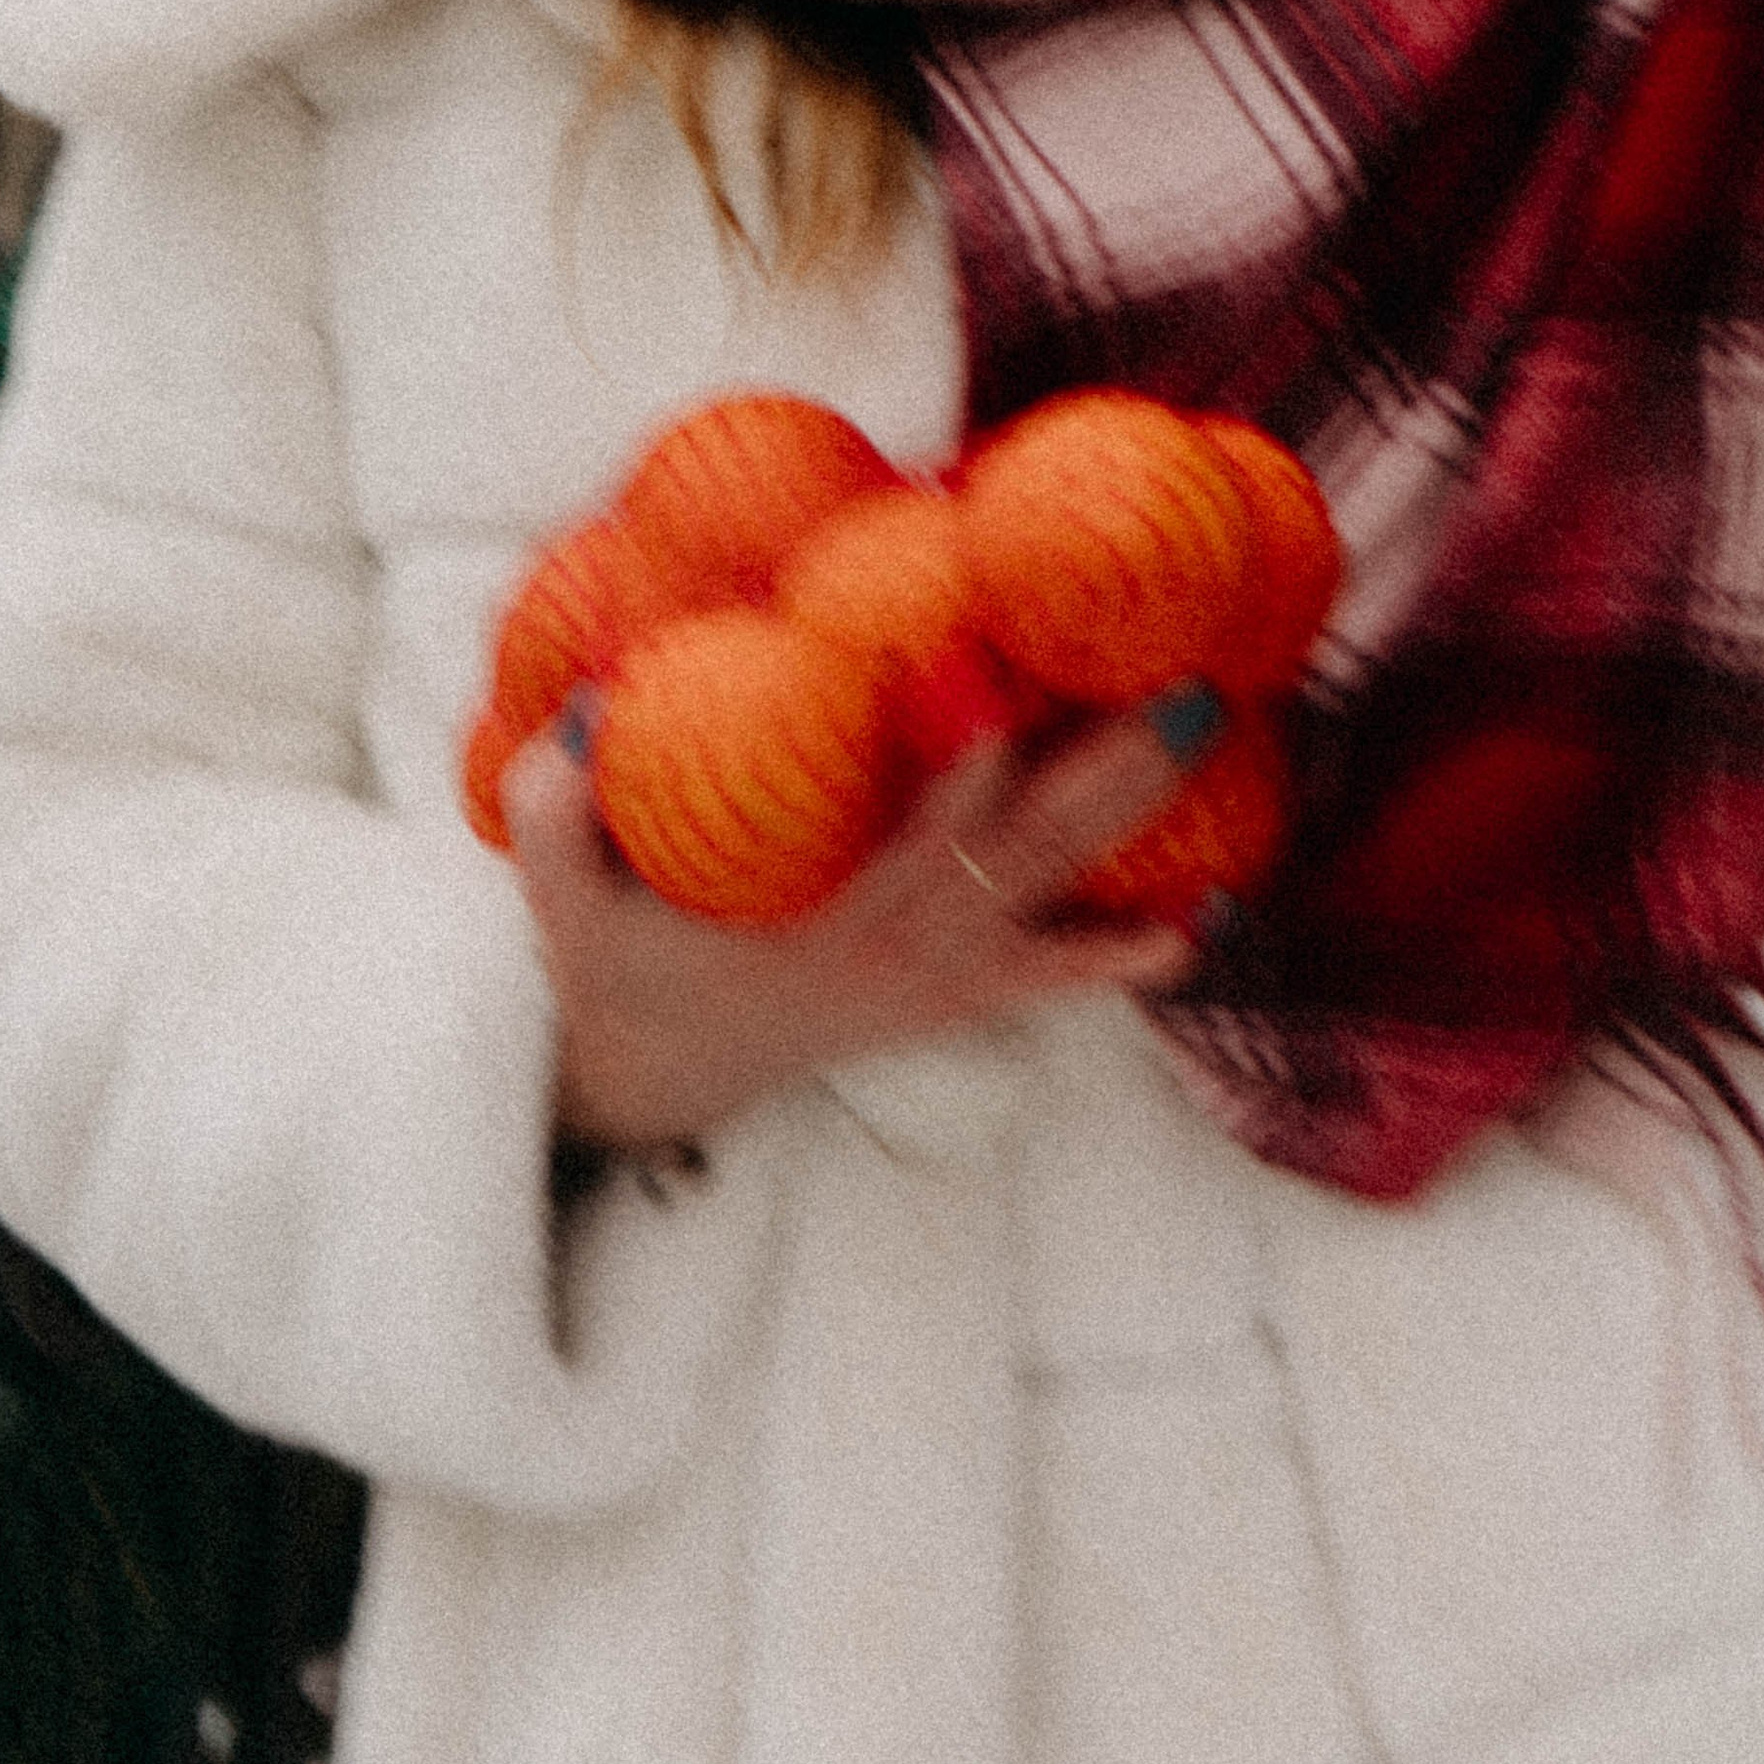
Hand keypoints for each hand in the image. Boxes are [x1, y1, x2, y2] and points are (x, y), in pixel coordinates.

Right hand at [502, 705, 1206, 1153]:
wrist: (661, 1073)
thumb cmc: (618, 962)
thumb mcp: (563, 899)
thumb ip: (558, 811)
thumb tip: (587, 709)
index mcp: (818, 920)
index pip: (907, 842)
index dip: (958, 774)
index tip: (1003, 690)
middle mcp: (898, 947)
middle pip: (1023, 854)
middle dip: (1108, 773)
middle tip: (1185, 692)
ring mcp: (934, 977)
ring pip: (1052, 889)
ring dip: (1134, 814)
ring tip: (1205, 734)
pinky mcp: (950, 996)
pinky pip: (1052, 976)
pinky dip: (1123, 954)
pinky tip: (1202, 922)